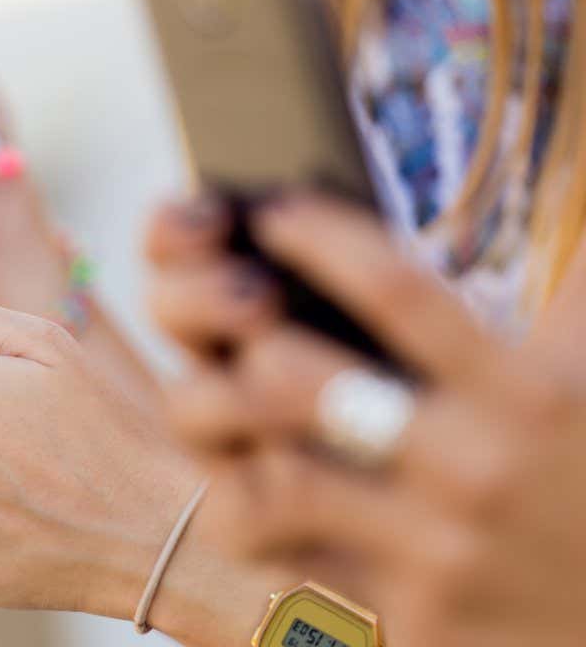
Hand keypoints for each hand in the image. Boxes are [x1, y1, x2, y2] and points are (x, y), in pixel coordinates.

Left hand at [172, 193, 585, 646]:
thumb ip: (572, 293)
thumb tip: (572, 167)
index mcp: (525, 396)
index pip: (395, 290)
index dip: (318, 236)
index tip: (273, 212)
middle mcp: (471, 471)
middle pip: (298, 384)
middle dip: (246, 342)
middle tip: (233, 325)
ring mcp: (432, 554)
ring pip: (274, 482)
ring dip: (230, 436)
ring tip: (219, 403)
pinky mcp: (405, 622)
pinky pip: (290, 566)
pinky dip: (256, 518)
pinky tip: (244, 483)